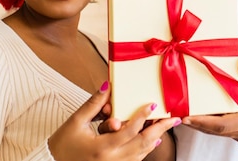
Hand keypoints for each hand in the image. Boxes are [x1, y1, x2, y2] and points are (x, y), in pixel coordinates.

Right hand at [48, 81, 179, 160]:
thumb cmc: (62, 145)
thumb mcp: (76, 121)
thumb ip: (94, 104)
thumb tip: (108, 85)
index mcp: (102, 147)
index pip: (130, 130)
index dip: (143, 116)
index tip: (153, 104)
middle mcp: (112, 160)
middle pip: (143, 144)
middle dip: (161, 129)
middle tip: (175, 118)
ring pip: (141, 153)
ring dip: (155, 138)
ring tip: (167, 125)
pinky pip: (135, 160)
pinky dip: (145, 150)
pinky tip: (152, 141)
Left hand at [182, 56, 237, 145]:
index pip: (222, 123)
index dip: (203, 121)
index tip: (187, 116)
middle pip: (216, 130)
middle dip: (197, 123)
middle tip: (179, 115)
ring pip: (220, 133)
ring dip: (204, 125)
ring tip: (186, 116)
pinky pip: (226, 133)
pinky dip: (214, 126)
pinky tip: (204, 118)